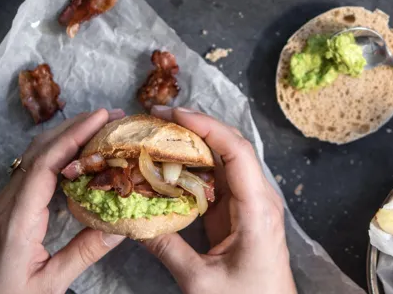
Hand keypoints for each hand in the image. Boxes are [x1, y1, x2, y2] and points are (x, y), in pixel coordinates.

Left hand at [0, 108, 126, 293]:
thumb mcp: (48, 285)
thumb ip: (84, 254)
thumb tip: (122, 227)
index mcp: (17, 220)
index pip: (44, 165)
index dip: (73, 137)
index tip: (101, 119)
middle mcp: (8, 203)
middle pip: (39, 151)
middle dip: (75, 127)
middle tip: (112, 116)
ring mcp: (5, 201)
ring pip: (35, 155)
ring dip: (67, 135)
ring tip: (101, 127)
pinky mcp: (8, 205)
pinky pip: (34, 168)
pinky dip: (59, 151)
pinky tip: (79, 154)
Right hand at [147, 106, 296, 293]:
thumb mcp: (201, 280)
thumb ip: (167, 248)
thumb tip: (133, 221)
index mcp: (258, 208)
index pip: (236, 152)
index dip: (207, 126)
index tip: (175, 114)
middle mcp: (259, 198)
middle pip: (232, 148)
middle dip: (197, 127)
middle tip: (159, 118)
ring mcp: (251, 203)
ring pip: (225, 161)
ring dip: (195, 144)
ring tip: (160, 134)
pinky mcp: (240, 212)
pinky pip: (219, 181)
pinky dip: (195, 169)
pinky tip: (170, 164)